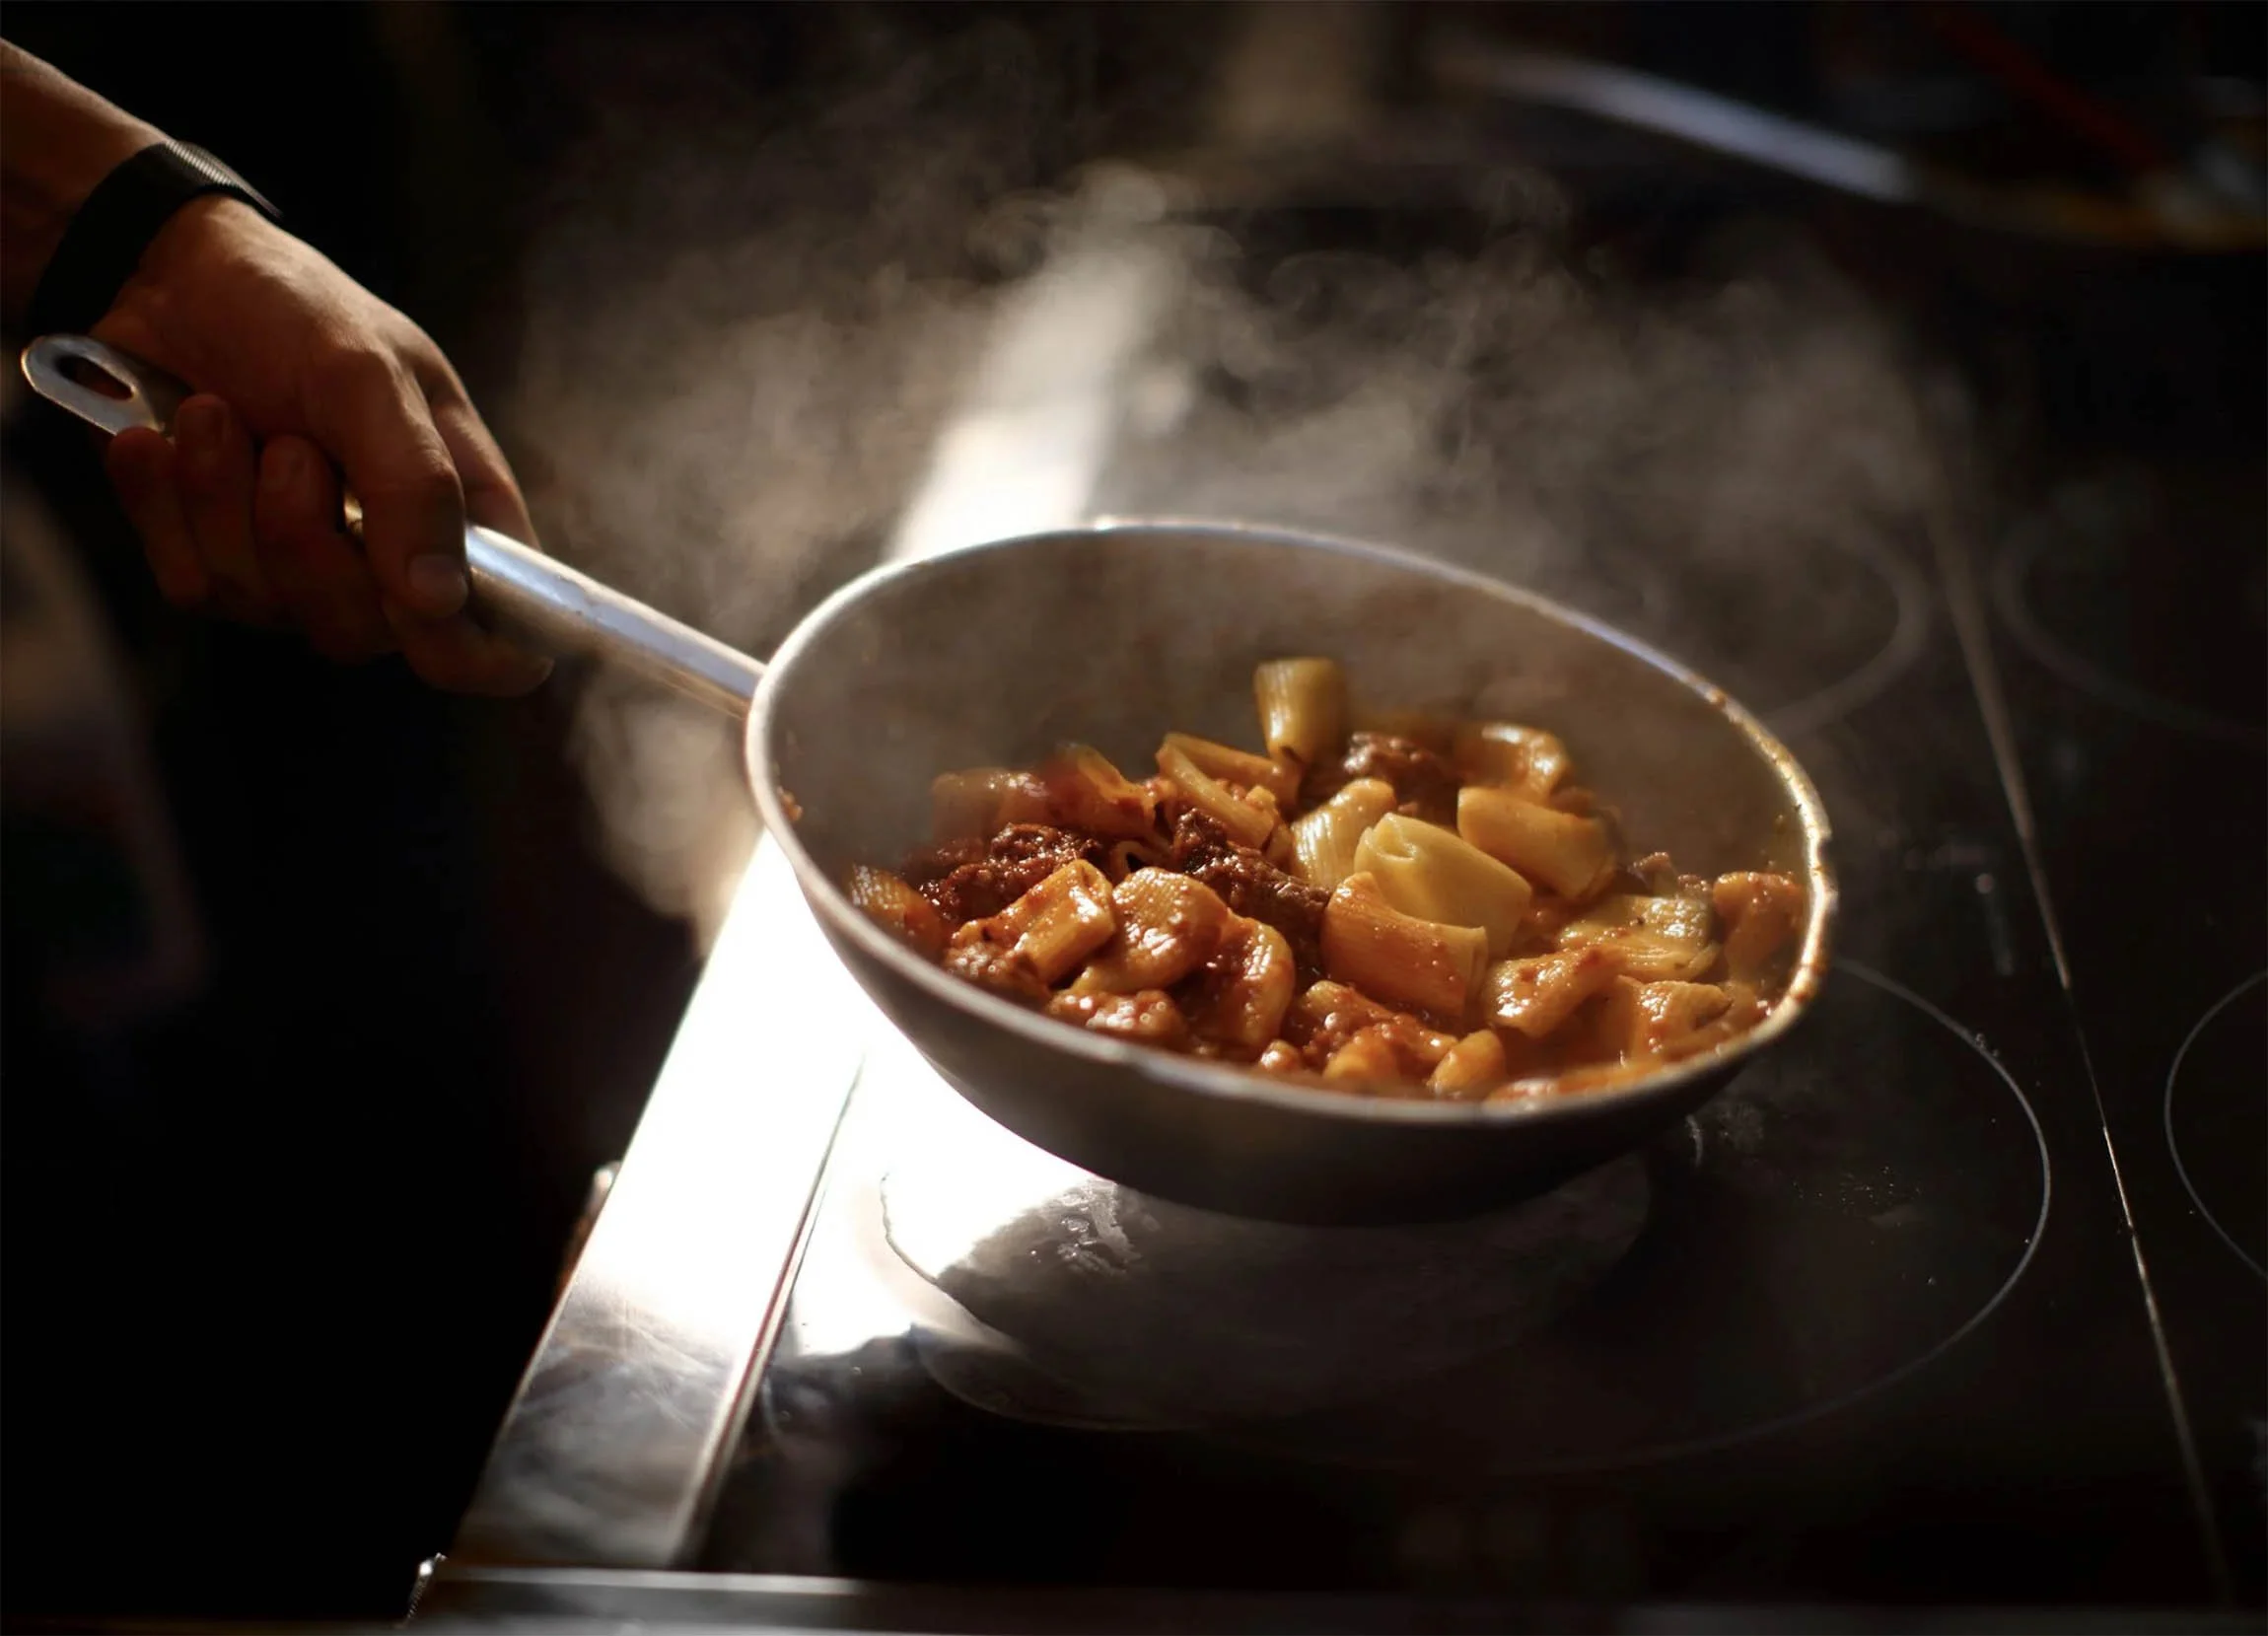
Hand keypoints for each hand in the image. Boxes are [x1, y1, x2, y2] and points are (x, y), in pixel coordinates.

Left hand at [92, 196, 548, 693]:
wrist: (168, 278)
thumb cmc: (298, 313)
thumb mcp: (370, 377)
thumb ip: (416, 485)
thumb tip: (440, 600)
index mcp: (463, 521)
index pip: (503, 645)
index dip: (475, 654)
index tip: (420, 606)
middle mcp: (390, 563)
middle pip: (367, 635)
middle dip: (307, 539)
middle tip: (289, 448)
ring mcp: (299, 571)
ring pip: (268, 608)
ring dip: (226, 500)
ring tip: (214, 415)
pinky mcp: (215, 564)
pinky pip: (193, 585)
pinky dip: (166, 504)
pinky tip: (160, 439)